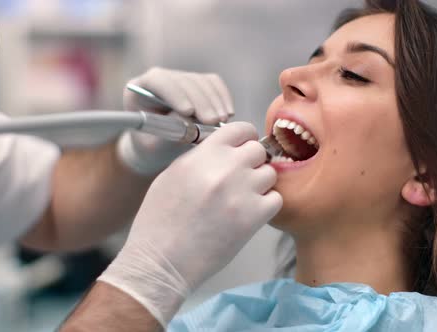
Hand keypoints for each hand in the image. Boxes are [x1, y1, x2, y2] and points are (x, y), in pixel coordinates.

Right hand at [99, 122, 281, 327]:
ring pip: (270, 174)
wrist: (162, 260)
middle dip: (252, 162)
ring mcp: (242, 192)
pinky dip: (266, 205)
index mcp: (203, 155)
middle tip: (241, 178)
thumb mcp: (173, 174)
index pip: (240, 129)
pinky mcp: (253, 217)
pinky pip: (275, 199)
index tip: (243, 148)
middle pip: (259, 150)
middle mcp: (225, 169)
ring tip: (242, 198)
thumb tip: (223, 149)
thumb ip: (201, 157)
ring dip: (260, 184)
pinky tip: (248, 213)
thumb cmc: (160, 220)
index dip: (244, 139)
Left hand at [116, 67, 233, 174]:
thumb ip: (168, 132)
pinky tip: (227, 114)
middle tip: (213, 121)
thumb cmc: (153, 149)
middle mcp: (159, 80)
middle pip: (183, 80)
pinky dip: (222, 97)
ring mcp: (179, 79)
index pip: (157, 80)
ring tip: (221, 121)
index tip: (189, 112)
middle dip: (201, 101)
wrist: (160, 149)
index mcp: (139, 91)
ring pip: (200, 81)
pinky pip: (213, 83)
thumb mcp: (155, 147)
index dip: (175, 93)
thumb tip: (187, 118)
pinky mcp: (197, 83)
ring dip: (214, 101)